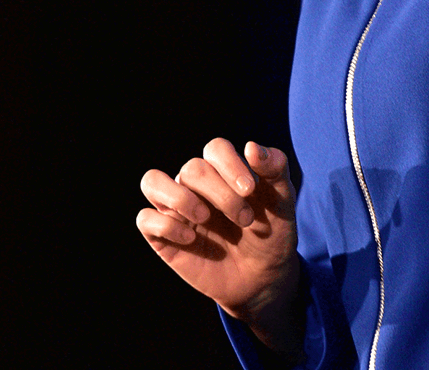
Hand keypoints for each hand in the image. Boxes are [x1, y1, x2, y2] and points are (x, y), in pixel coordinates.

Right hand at [137, 139, 300, 353]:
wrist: (264, 280)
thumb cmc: (272, 235)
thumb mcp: (283, 203)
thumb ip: (276, 170)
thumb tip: (252, 147)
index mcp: (223, 170)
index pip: (215, 148)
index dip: (230, 164)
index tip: (250, 191)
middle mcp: (195, 185)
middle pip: (192, 169)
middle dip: (221, 194)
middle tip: (244, 219)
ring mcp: (176, 210)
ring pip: (152, 181)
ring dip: (179, 197)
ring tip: (204, 217)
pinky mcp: (163, 238)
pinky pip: (145, 219)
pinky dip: (166, 225)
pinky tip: (191, 239)